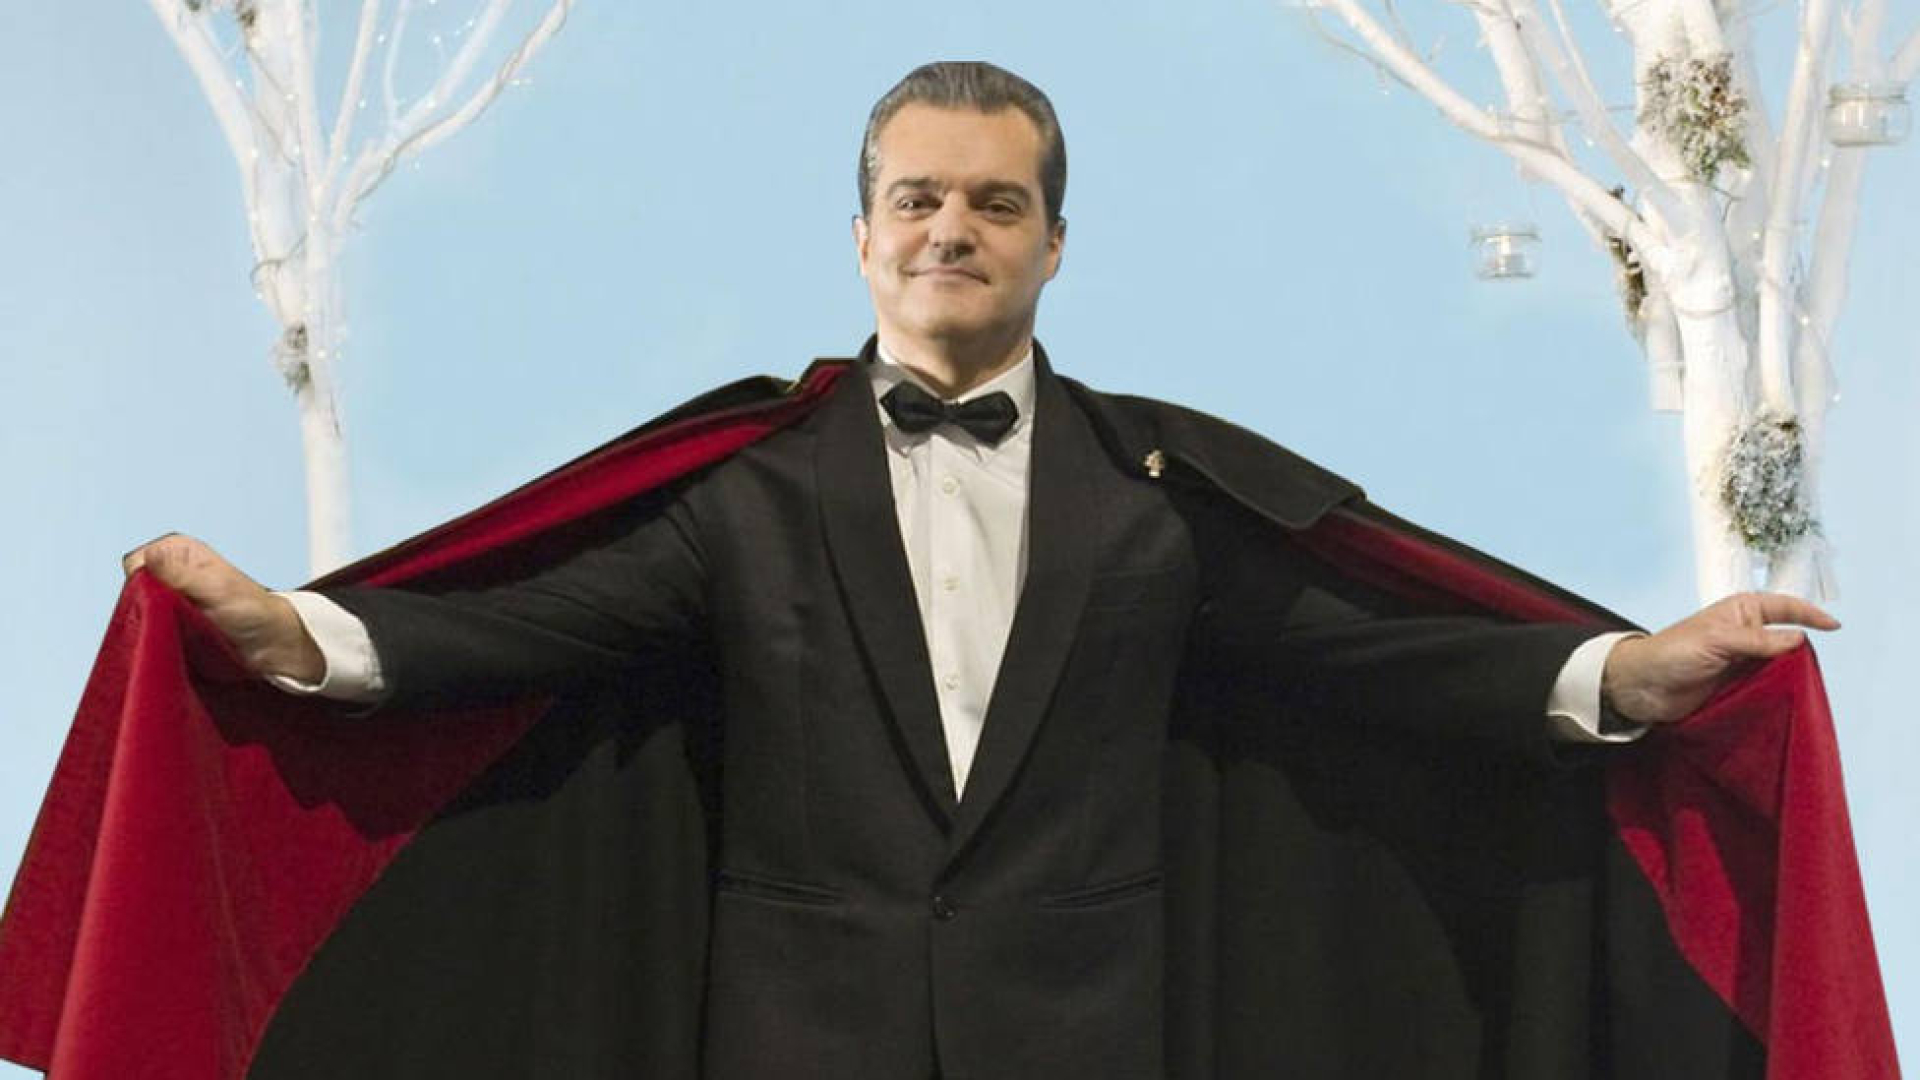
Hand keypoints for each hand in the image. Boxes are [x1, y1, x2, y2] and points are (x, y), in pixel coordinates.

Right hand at [122, 534, 324, 683]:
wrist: (272, 644)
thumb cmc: (252, 610)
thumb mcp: (217, 588)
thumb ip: (181, 575)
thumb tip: (150, 556)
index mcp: (176, 549)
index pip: (135, 564)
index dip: (143, 586)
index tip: (167, 603)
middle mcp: (167, 569)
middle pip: (132, 590)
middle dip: (144, 609)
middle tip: (174, 625)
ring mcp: (166, 597)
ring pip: (136, 612)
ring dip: (149, 627)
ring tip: (178, 637)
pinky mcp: (168, 622)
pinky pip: (145, 629)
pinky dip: (153, 639)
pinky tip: (171, 647)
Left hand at [1601, 591, 1838, 724]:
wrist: (1641, 687)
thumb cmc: (1672, 653)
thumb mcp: (1716, 641)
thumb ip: (1756, 641)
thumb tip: (1797, 638)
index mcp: (1740, 612)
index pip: (1783, 607)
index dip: (1809, 614)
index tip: (1834, 626)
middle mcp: (1745, 633)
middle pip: (1786, 639)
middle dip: (1803, 651)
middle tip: (1814, 669)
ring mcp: (1742, 660)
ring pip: (1780, 665)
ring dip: (1791, 675)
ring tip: (1804, 688)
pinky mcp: (1737, 684)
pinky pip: (1767, 685)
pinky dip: (1779, 691)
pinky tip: (1789, 700)